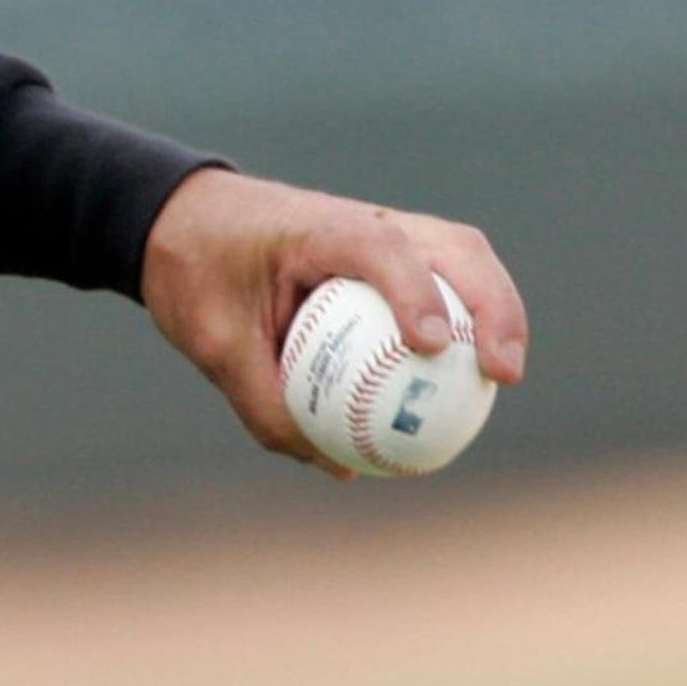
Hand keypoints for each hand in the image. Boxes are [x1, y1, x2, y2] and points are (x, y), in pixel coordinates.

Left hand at [140, 167, 528, 477]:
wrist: (182, 222)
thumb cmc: (196, 274)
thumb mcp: (212, 344)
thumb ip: (266, 403)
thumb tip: (339, 466)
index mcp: (314, 228)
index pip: (379, 247)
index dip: (413, 291)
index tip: (428, 346)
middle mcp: (363, 219)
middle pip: (453, 247)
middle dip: (492, 306)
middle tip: (500, 373)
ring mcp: (385, 230)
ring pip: (463, 259)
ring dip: (497, 312)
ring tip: (504, 377)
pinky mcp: (392, 254)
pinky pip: (444, 285)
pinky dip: (469, 324)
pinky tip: (473, 382)